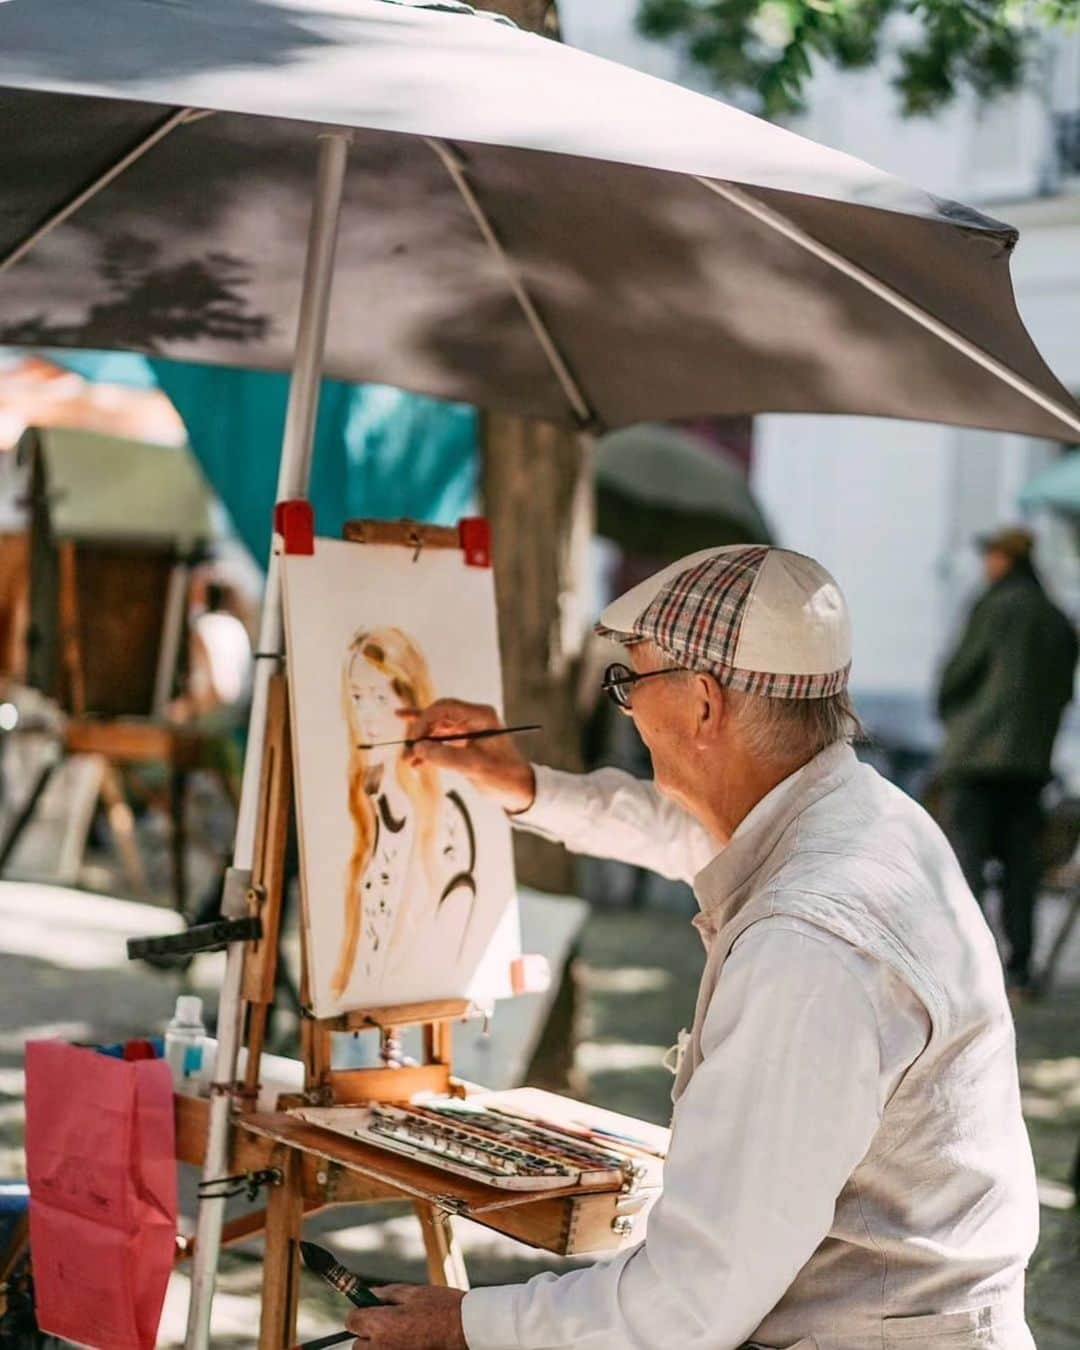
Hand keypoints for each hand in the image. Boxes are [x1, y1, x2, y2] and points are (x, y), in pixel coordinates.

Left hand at [346, 1284, 466, 1348]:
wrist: (467, 1330)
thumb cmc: (443, 1308)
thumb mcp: (413, 1292)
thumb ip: (386, 1294)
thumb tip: (368, 1295)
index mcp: (381, 1325)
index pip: (351, 1321)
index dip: (362, 1313)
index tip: (371, 1311)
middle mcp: (381, 1348)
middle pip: (358, 1345)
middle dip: (368, 1335)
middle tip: (389, 1325)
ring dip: (380, 1347)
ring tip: (403, 1336)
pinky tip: (411, 1343)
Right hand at [402, 699, 535, 813]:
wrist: (520, 790)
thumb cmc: (503, 777)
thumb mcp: (473, 767)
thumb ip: (444, 756)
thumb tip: (417, 748)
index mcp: (480, 716)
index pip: (444, 708)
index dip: (423, 722)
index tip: (413, 743)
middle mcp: (474, 718)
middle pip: (438, 716)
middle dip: (420, 733)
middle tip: (406, 751)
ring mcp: (469, 729)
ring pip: (437, 729)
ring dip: (422, 742)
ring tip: (406, 758)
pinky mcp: (466, 741)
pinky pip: (442, 740)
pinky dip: (429, 749)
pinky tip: (415, 759)